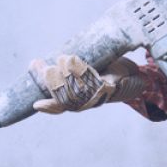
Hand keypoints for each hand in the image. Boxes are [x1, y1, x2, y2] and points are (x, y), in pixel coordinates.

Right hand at [29, 55, 143, 114]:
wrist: (130, 74)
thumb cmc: (103, 72)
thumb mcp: (83, 72)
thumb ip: (65, 70)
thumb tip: (38, 63)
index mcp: (77, 100)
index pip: (59, 107)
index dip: (48, 108)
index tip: (36, 104)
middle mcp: (86, 103)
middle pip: (65, 97)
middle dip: (52, 82)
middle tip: (45, 67)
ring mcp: (97, 97)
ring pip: (76, 90)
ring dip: (65, 74)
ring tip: (61, 59)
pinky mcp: (108, 88)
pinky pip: (90, 80)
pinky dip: (79, 69)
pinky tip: (72, 59)